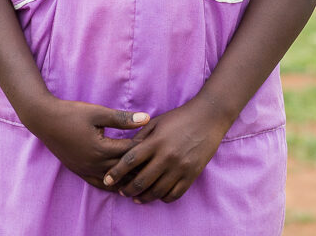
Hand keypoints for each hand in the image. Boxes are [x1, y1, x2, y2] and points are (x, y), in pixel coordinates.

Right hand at [25, 97, 149, 189]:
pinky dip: (111, 183)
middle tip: (154, 162)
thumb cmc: (72, 113)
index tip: (156, 144)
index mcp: (100, 149)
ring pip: (111, 181)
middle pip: (122, 170)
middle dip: (138, 166)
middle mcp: (93, 164)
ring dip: (125, 178)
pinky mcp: (79, 171)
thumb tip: (146, 118)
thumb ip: (122, 118)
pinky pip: (98, 183)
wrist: (45, 119)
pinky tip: (119, 182)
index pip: (129, 153)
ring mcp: (85, 170)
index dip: (143, 149)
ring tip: (141, 175)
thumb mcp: (98, 112)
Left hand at [102, 96, 231, 203]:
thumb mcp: (157, 121)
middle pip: (141, 180)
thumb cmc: (179, 117)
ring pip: (157, 191)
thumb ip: (141, 136)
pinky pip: (174, 194)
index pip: (130, 161)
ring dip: (143, 197)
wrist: (208, 118)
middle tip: (121, 192)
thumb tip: (126, 152)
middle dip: (128, 189)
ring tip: (136, 198)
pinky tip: (157, 195)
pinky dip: (163, 198)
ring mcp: (180, 167)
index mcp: (156, 141)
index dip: (116, 172)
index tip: (107, 179)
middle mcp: (167, 156)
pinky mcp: (191, 175)